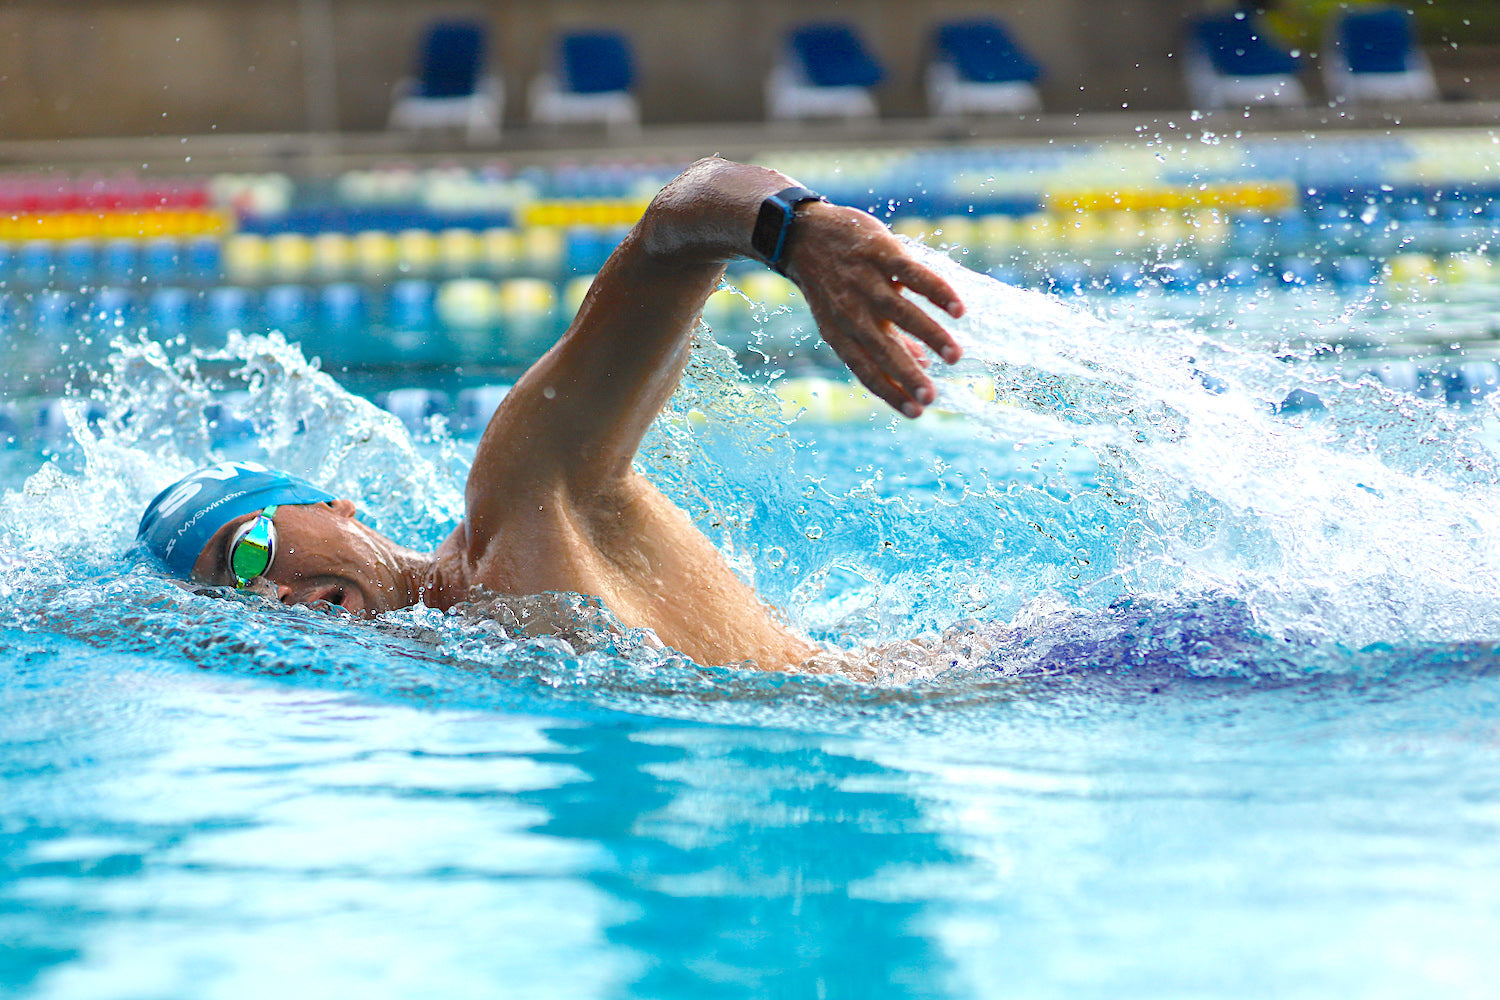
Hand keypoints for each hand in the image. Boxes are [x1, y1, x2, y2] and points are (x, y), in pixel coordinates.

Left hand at [780, 203, 964, 416]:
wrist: (802, 234)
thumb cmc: (833, 283)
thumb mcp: (846, 316)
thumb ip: (885, 340)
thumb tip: (921, 366)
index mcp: (840, 333)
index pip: (865, 370)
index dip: (890, 393)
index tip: (917, 412)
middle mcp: (851, 311)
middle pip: (883, 350)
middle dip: (908, 376)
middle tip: (933, 397)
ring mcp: (865, 281)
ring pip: (902, 313)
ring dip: (930, 335)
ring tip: (955, 356)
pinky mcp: (880, 252)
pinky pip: (912, 275)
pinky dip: (936, 292)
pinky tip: (958, 309)